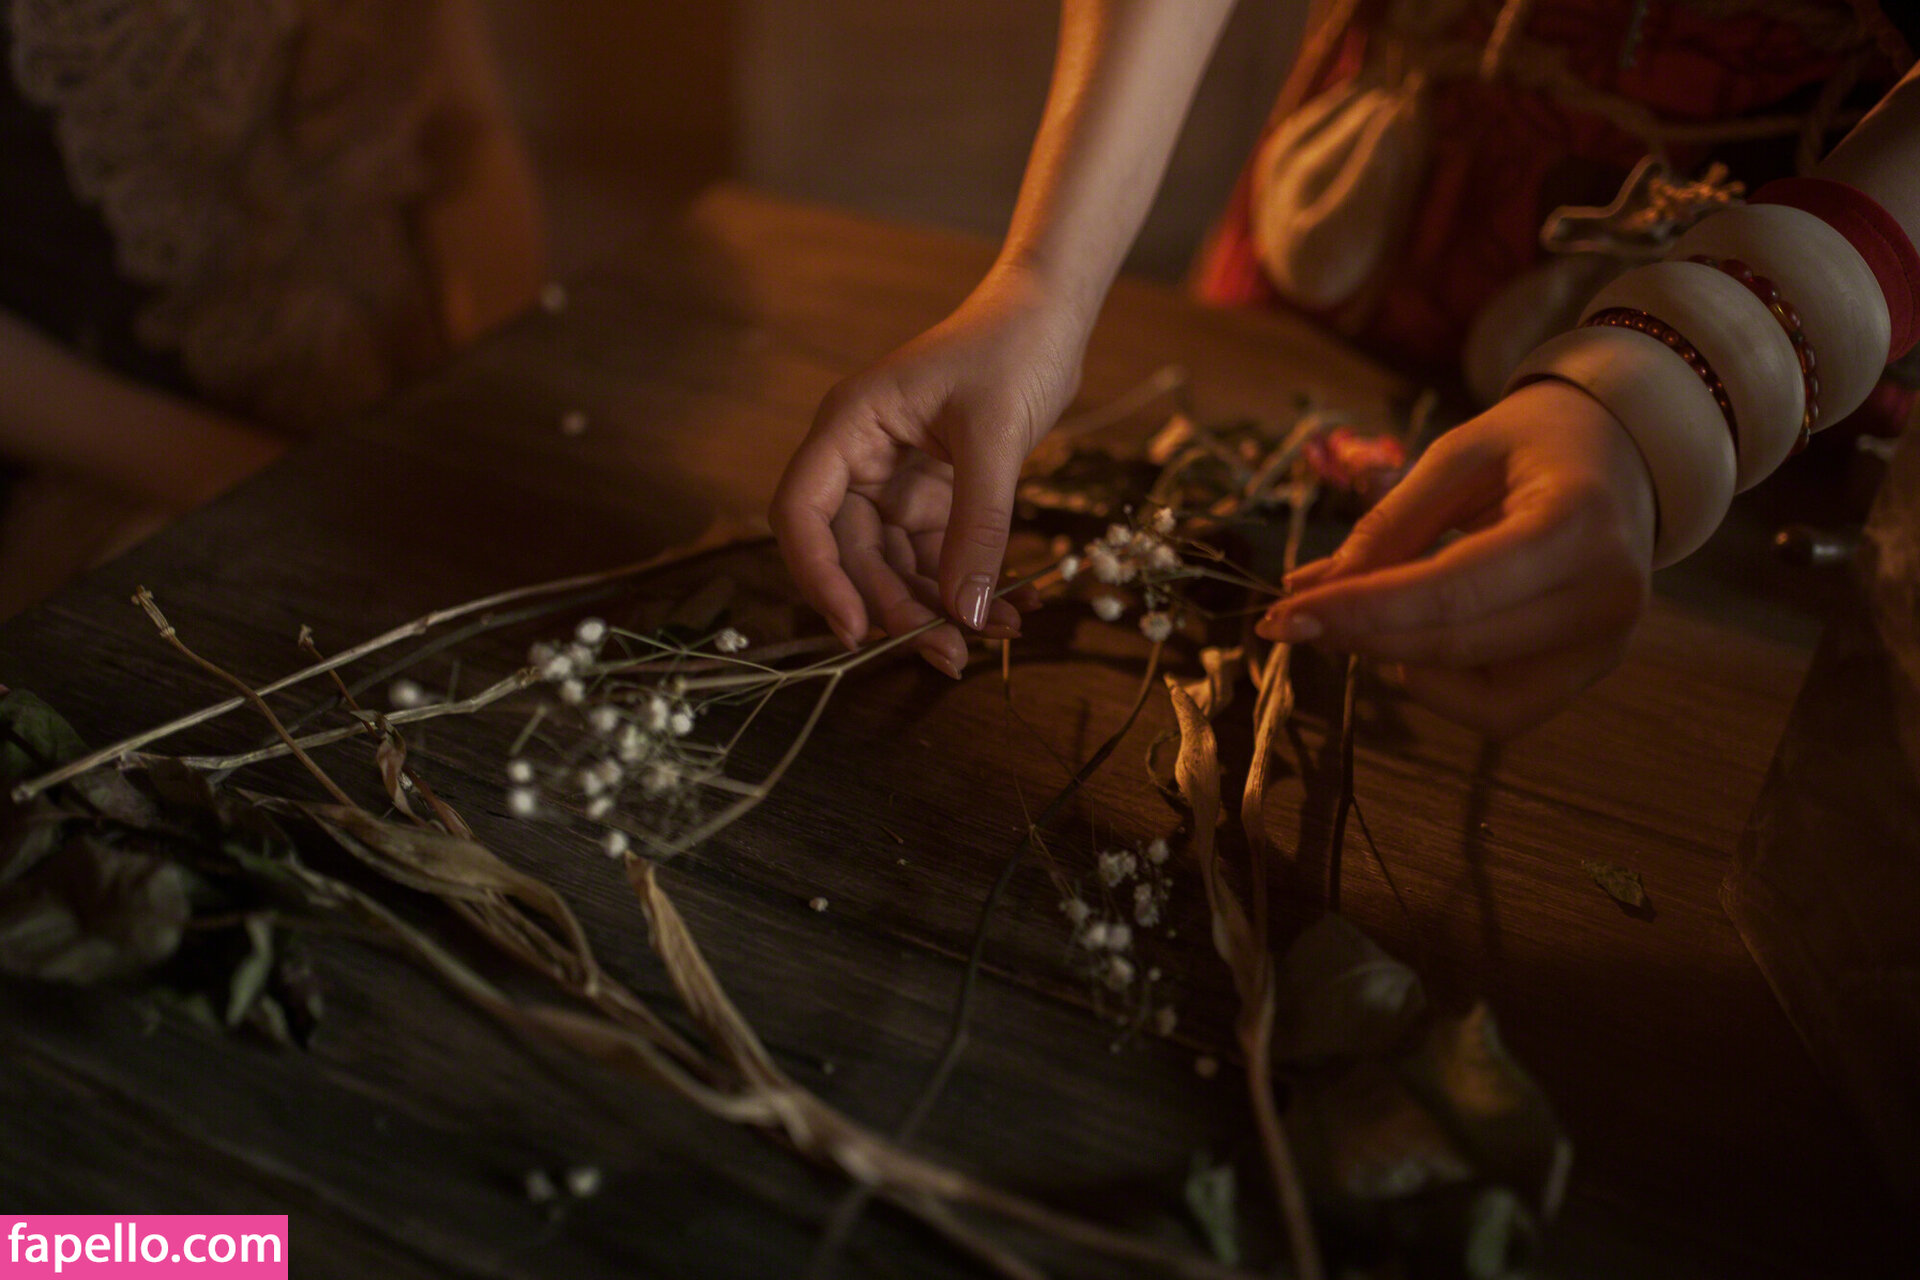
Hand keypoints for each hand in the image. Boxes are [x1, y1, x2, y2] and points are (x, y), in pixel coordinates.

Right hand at [771, 264, 1087, 675]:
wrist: (1049, 315)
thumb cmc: (1012, 348)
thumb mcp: (996, 438)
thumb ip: (978, 527)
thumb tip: (966, 613)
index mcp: (850, 427)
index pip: (801, 512)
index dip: (819, 576)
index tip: (858, 630)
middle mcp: (861, 459)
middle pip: (854, 555)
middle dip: (898, 609)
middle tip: (950, 656)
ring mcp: (896, 480)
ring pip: (897, 566)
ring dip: (939, 607)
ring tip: (994, 636)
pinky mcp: (933, 495)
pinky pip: (938, 555)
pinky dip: (969, 584)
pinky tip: (1012, 608)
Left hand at [1257, 379, 1658, 736]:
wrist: (1623, 459)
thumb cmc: (1534, 445)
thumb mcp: (1458, 454)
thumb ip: (1388, 523)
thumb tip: (1308, 590)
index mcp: (1578, 522)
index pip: (1452, 590)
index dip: (1361, 609)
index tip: (1284, 614)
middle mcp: (1607, 595)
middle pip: (1456, 646)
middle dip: (1362, 637)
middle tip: (1290, 618)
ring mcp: (1606, 645)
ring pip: (1477, 696)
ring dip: (1400, 662)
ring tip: (1365, 614)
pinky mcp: (1589, 673)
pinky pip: (1501, 711)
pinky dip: (1445, 686)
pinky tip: (1421, 639)